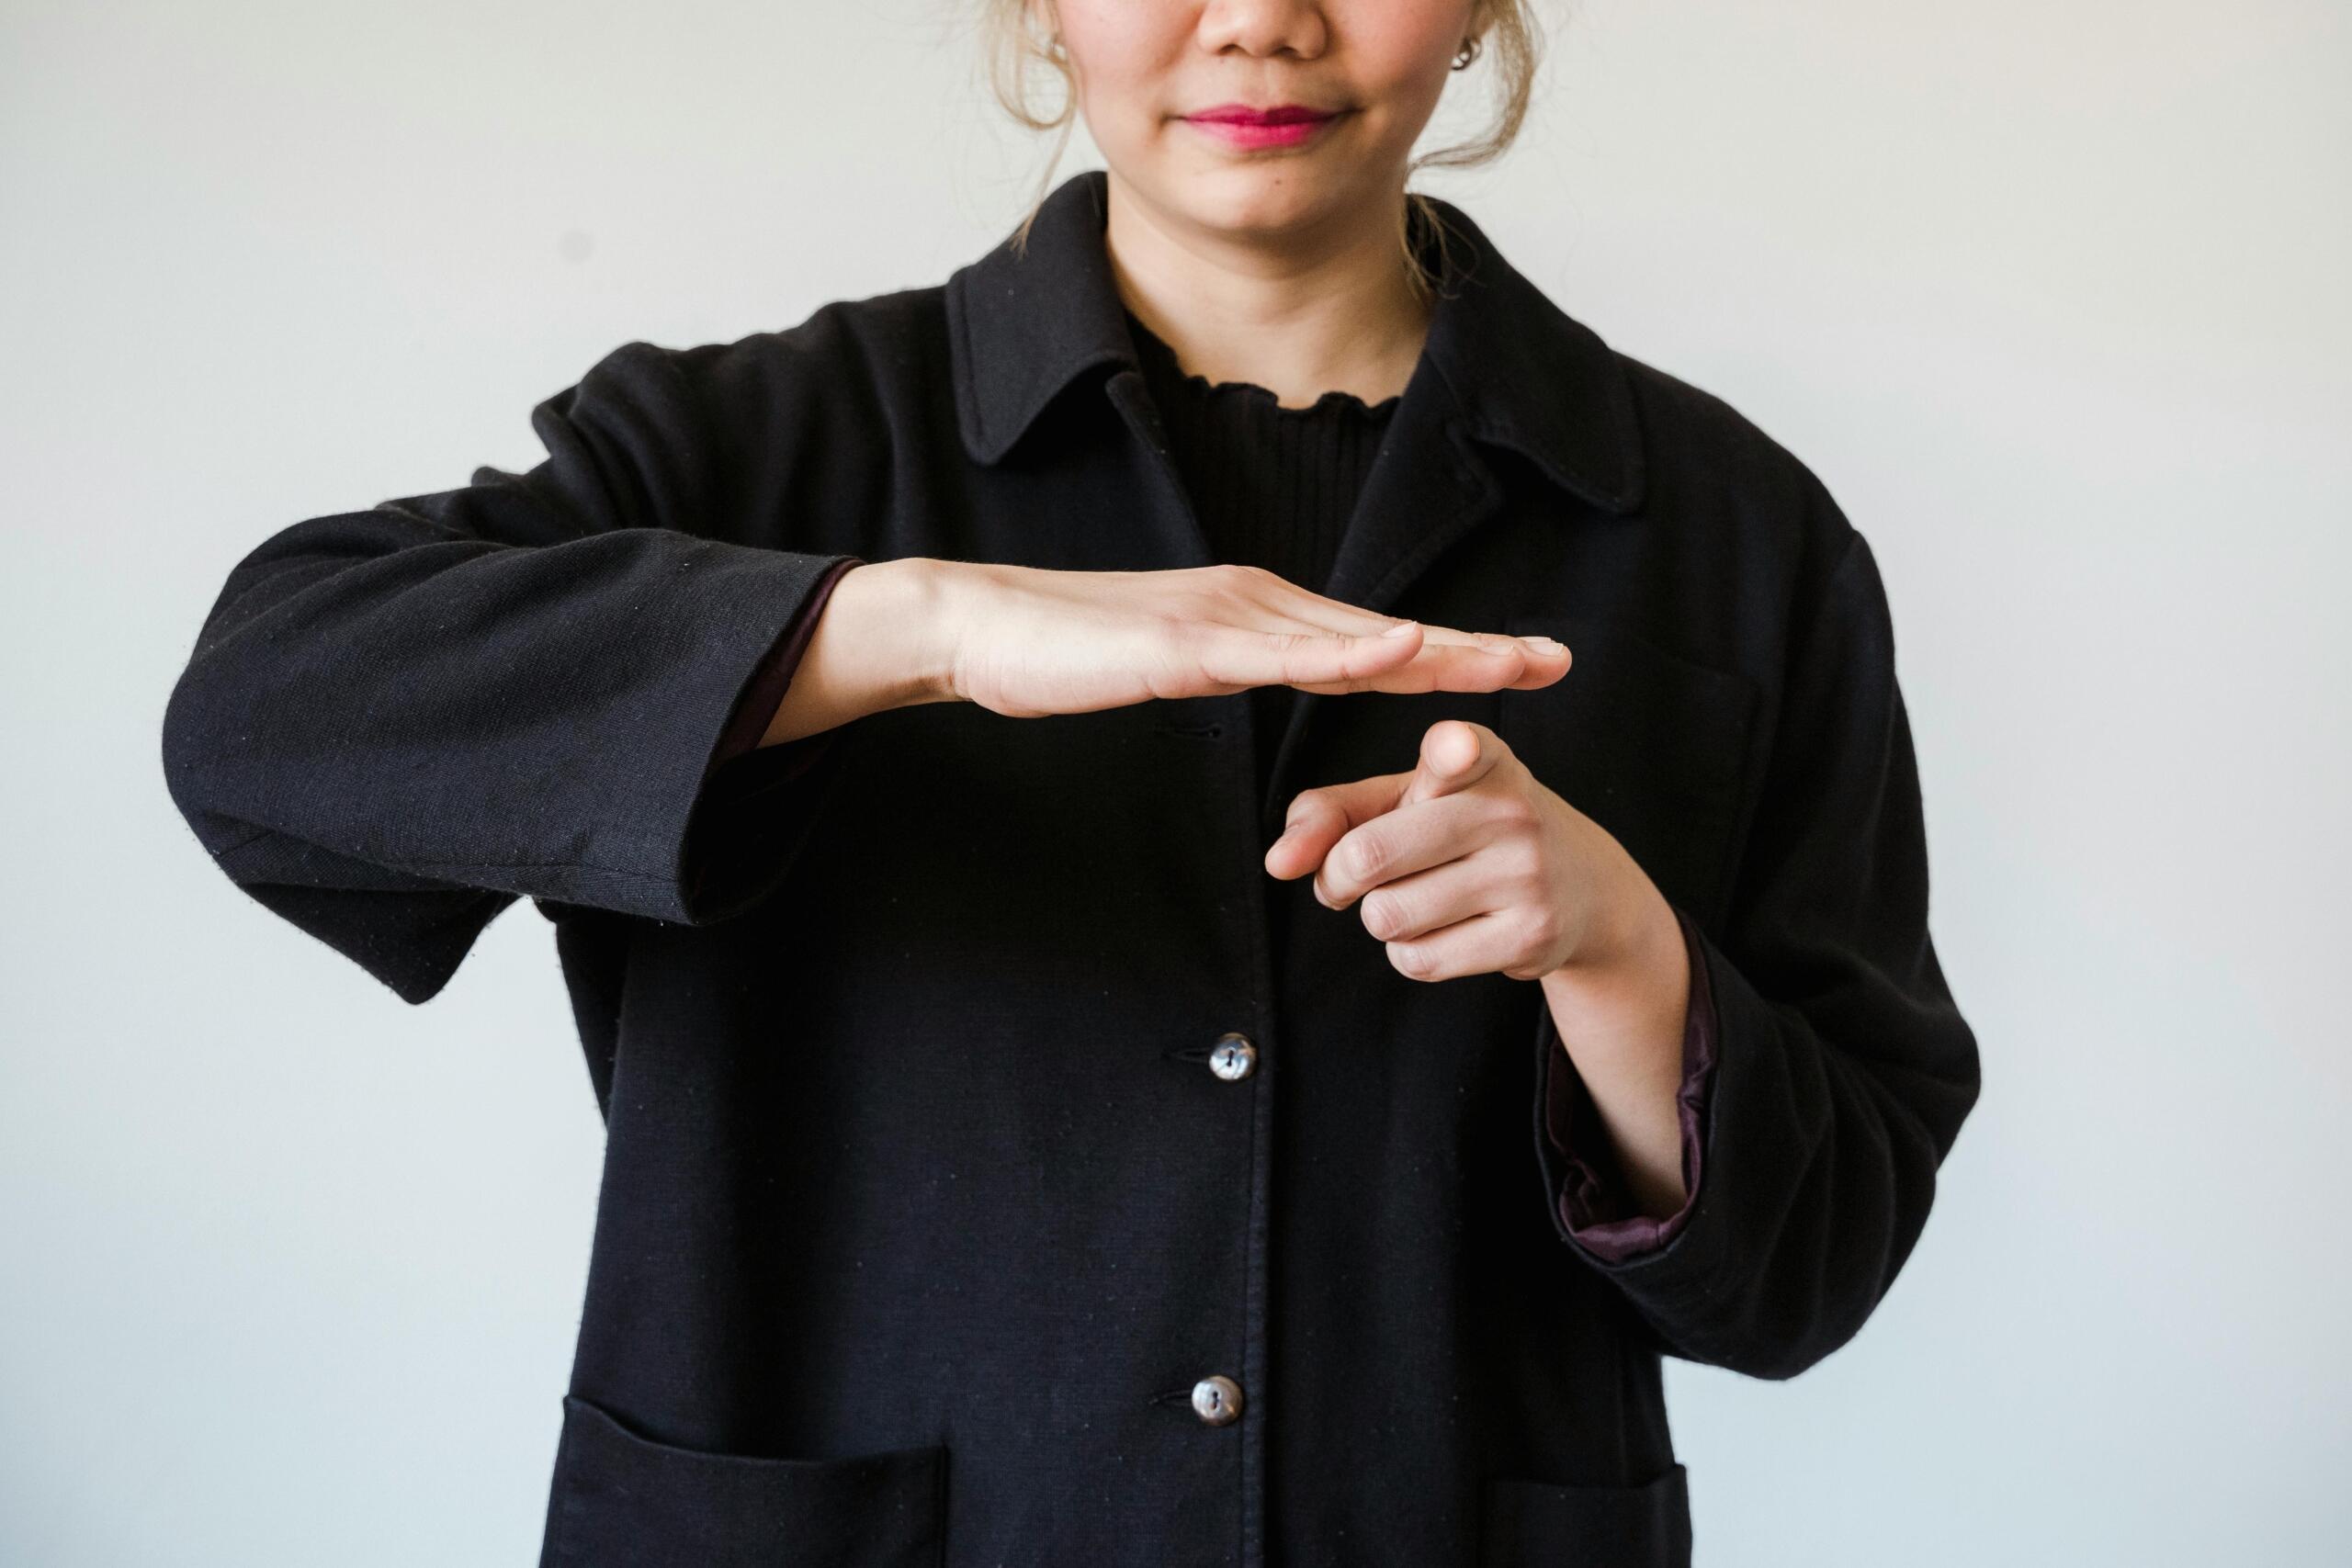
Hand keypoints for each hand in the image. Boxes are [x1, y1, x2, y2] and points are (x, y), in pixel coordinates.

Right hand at [933, 561, 1570, 718]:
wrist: (977, 627)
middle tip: (1558, 659)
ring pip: (1350, 639)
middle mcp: (1254, 603)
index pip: (1368, 641)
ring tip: (1511, 661)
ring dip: (1438, 648)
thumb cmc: (1061, 653)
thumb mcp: (1165, 664)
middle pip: (1383, 634)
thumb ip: (1224, 666)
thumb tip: (1264, 678)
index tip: (1520, 664)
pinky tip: (1403, 650)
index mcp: (1254, 614)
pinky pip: (1281, 654)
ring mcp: (1223, 618)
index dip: (1449, 651)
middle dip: (1474, 648)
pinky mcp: (1185, 644)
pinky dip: (1348, 653)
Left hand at [1264, 718, 1649, 982]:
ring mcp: (1526, 875)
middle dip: (1338, 878)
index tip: (1453, 749)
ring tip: (1416, 897)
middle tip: (1349, 878)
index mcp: (1479, 758)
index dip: (1449, 752)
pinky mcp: (1531, 936)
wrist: (1583, 890)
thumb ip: (1331, 814)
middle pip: (1368, 856)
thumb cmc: (1466, 831)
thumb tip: (1278, 863)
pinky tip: (1446, 929)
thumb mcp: (1406, 801)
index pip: (1458, 750)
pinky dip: (1410, 952)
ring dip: (1380, 917)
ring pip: (1387, 915)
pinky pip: (1418, 959)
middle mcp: (1509, 809)